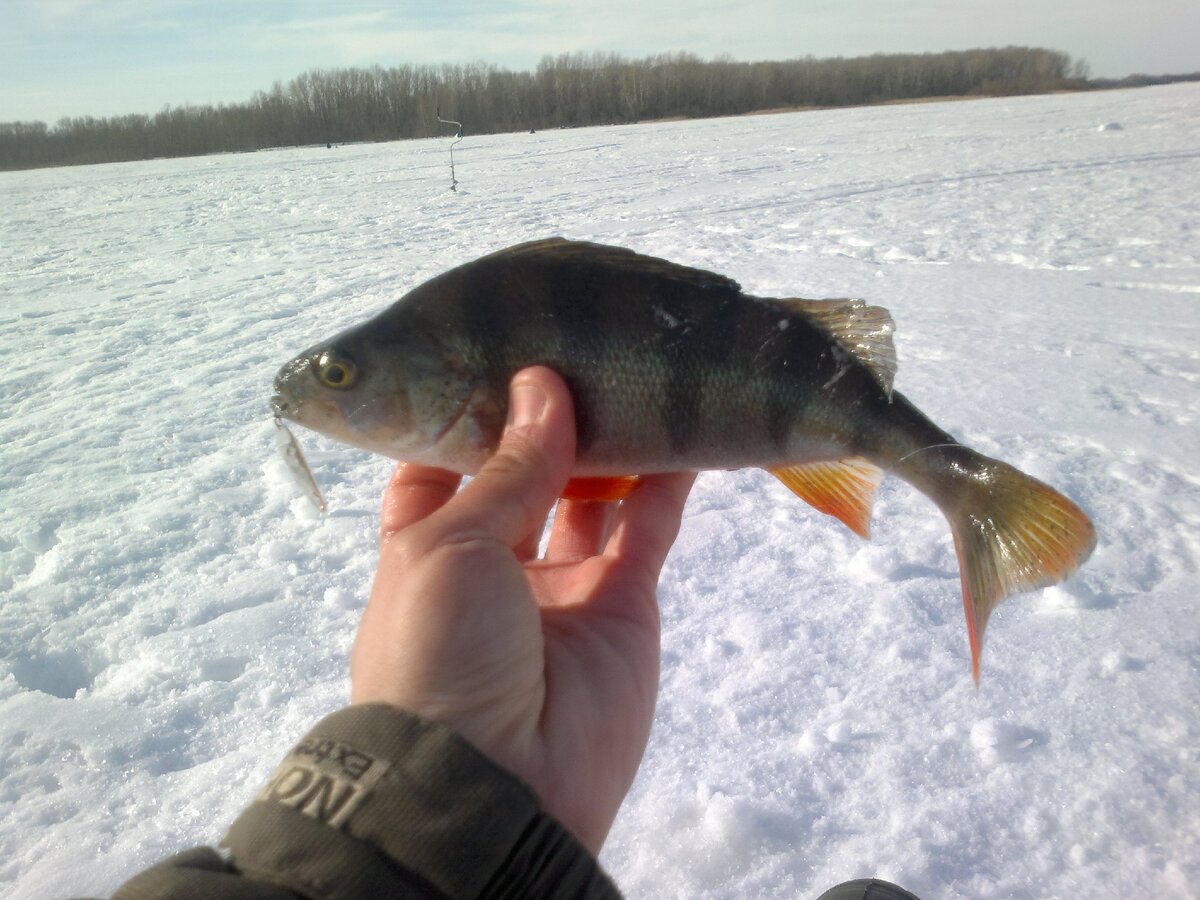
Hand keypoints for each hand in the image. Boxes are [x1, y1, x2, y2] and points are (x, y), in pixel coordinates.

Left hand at [350, 366, 694, 852]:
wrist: (499, 782)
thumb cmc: (441, 650)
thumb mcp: (450, 544)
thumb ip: (508, 468)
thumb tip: (543, 384)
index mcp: (428, 547)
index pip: (443, 465)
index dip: (466, 411)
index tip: (496, 350)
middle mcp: (493, 561)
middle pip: (524, 473)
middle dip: (546, 418)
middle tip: (578, 344)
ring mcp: (562, 583)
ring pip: (590, 494)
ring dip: (609, 441)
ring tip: (631, 370)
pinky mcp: (622, 604)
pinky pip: (646, 528)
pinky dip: (666, 480)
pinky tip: (682, 424)